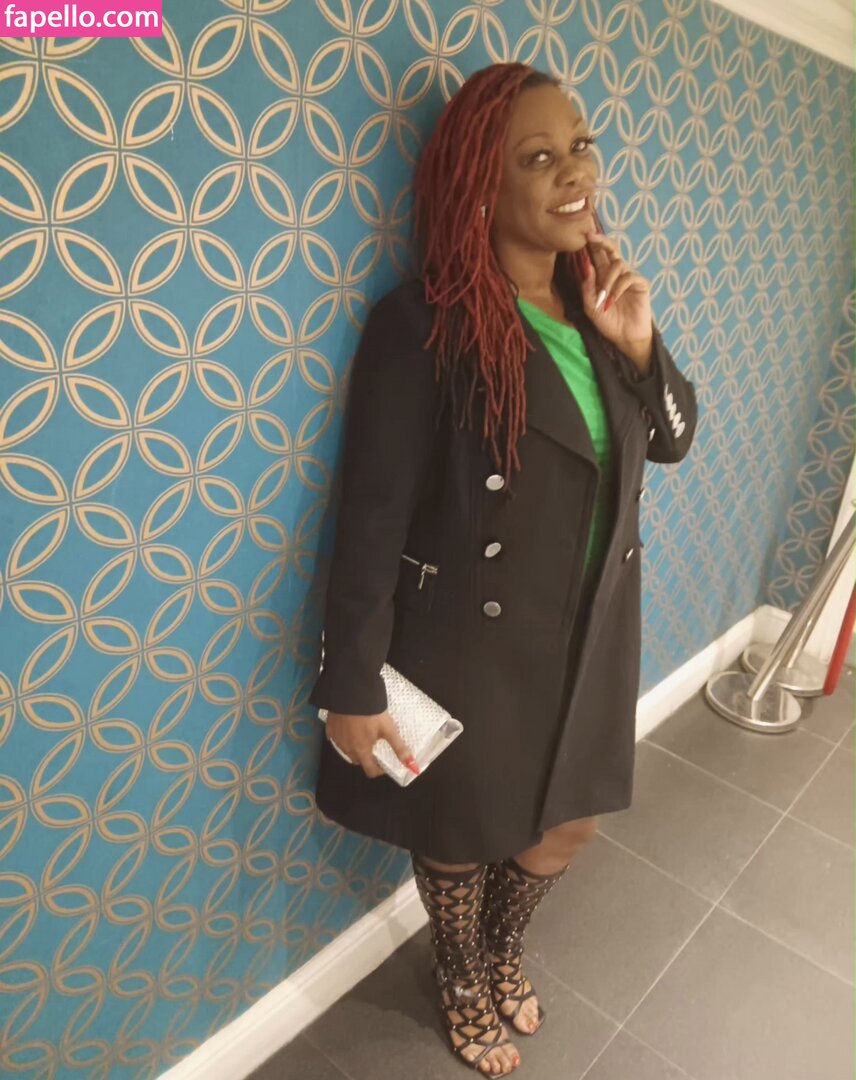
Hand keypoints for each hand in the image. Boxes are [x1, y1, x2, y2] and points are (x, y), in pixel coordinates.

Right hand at [325, 710, 418, 778]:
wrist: (350, 693)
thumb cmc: (371, 712)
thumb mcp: (388, 729)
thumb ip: (399, 748)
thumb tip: (412, 767)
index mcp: (362, 750)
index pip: (369, 770)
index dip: (378, 770)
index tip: (383, 765)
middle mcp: (347, 748)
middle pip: (357, 760)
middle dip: (366, 758)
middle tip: (374, 747)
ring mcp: (337, 738)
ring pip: (346, 750)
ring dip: (354, 748)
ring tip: (362, 736)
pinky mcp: (329, 728)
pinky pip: (336, 738)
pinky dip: (343, 737)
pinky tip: (348, 728)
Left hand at [580, 229, 653, 369]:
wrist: (624, 337)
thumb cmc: (608, 322)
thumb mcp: (590, 305)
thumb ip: (587, 286)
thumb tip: (586, 264)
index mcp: (603, 276)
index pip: (598, 255)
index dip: (593, 244)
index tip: (584, 235)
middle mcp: (617, 273)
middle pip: (612, 250)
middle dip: (602, 242)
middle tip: (591, 237)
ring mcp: (629, 278)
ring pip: (618, 265)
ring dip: (608, 280)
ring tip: (604, 298)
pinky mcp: (641, 285)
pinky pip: (629, 277)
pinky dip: (619, 288)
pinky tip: (613, 300)